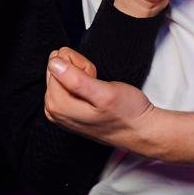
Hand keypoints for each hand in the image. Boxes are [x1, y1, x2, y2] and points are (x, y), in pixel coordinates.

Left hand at [44, 47, 162, 153]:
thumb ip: (76, 80)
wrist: (140, 130)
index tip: (93, 76)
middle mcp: (54, 111)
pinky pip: (66, 86)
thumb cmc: (127, 113)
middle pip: (55, 71)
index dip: (77, 64)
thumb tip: (54, 63)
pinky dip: (82, 84)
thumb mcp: (105, 93)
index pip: (55, 65)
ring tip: (98, 90)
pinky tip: (95, 95)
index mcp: (59, 106)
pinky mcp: (67, 112)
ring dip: (80, 76)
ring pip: (61, 76)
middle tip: (96, 83)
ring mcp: (60, 113)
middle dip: (77, 69)